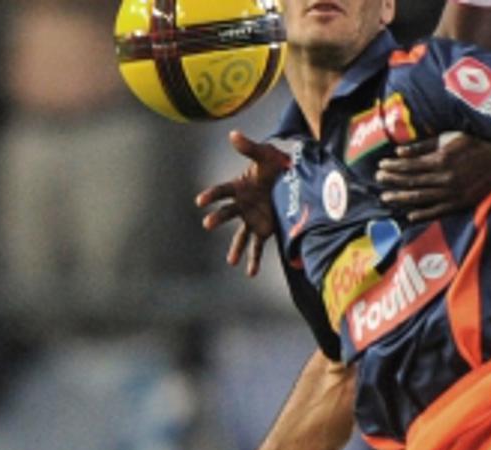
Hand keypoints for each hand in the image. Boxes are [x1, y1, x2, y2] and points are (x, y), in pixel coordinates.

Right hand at [195, 130, 289, 275]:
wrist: (291, 178)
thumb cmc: (274, 165)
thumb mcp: (265, 155)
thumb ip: (249, 147)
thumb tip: (233, 134)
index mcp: (239, 187)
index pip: (222, 191)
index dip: (211, 195)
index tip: (199, 201)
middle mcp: (241, 205)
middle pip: (227, 213)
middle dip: (217, 218)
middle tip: (207, 224)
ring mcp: (251, 219)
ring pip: (240, 236)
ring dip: (235, 248)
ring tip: (230, 261)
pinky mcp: (262, 229)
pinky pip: (256, 247)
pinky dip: (254, 260)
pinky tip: (250, 273)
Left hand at [376, 133, 490, 222]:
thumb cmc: (473, 146)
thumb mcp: (449, 138)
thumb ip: (423, 146)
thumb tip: (399, 151)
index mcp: (441, 160)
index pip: (410, 166)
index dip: (393, 167)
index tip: (380, 166)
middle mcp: (444, 178)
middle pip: (412, 182)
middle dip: (393, 181)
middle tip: (378, 181)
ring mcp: (451, 194)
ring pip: (421, 198)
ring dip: (401, 198)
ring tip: (387, 197)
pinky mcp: (459, 204)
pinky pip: (437, 211)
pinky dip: (423, 214)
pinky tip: (409, 216)